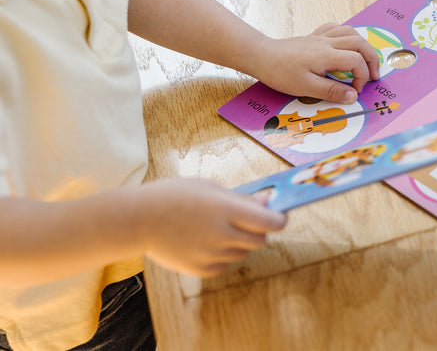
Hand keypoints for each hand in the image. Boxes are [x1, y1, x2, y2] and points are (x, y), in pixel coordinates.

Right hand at [137, 179, 286, 276]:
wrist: (137, 220)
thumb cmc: (174, 195)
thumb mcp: (209, 187)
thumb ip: (240, 198)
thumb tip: (267, 203)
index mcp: (226, 209)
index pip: (270, 222)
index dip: (279, 218)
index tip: (279, 214)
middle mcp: (222, 234)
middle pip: (259, 239)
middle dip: (259, 229)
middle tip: (247, 219)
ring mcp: (211, 254)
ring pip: (243, 252)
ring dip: (240, 241)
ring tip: (218, 227)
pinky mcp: (200, 270)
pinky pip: (224, 264)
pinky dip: (223, 254)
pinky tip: (206, 240)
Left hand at [253, 23, 379, 103]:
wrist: (261, 55)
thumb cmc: (280, 72)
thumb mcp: (306, 88)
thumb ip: (332, 91)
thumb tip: (353, 96)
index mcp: (327, 55)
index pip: (357, 61)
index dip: (362, 77)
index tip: (354, 91)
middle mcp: (327, 42)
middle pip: (360, 43)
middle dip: (372, 59)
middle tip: (374, 76)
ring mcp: (320, 37)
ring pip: (351, 32)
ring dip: (362, 45)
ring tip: (364, 60)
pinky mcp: (313, 36)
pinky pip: (335, 28)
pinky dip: (345, 35)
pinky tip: (344, 45)